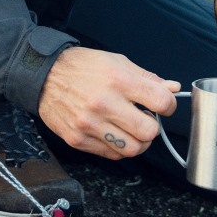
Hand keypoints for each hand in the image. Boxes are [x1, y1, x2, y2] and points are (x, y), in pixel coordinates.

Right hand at [38, 47, 179, 159]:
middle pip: (149, 131)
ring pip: (132, 149)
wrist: (44, 75)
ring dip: (138, 141)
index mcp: (117, 80)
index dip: (168, 104)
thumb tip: (172, 88)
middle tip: (145, 117)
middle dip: (153, 126)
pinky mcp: (78, 140)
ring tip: (130, 128)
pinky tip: (113, 132)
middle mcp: (104, 103)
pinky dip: (118, 147)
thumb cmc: (83, 67)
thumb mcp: (117, 61)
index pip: (160, 101)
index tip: (163, 103)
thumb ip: (147, 78)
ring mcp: (90, 124)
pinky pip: (112, 155)